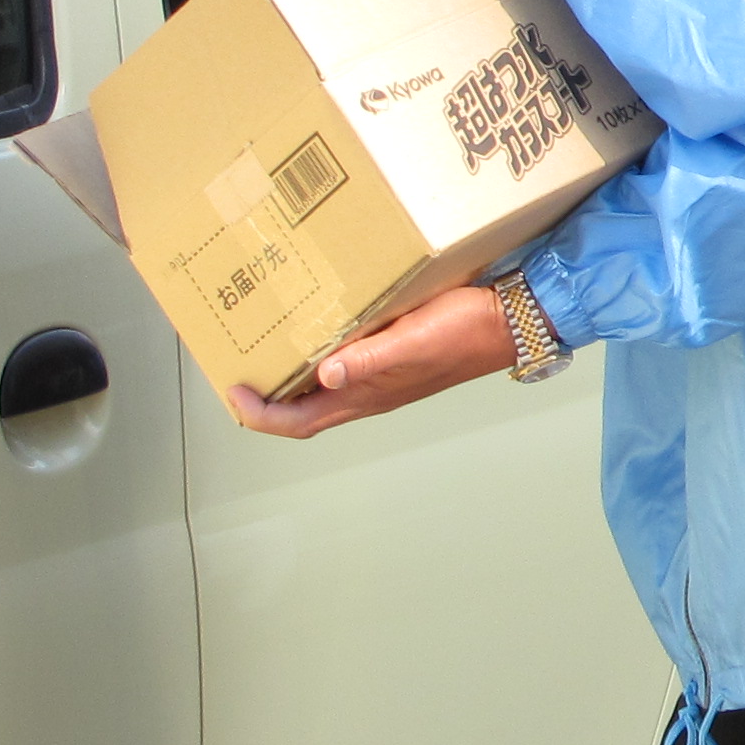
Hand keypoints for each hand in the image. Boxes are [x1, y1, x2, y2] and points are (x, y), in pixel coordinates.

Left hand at [225, 284, 515, 437]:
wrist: (510, 322)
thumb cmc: (464, 332)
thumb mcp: (412, 342)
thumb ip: (368, 360)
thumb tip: (324, 375)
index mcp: (367, 396)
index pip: (298, 422)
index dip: (259, 413)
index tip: (233, 389)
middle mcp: (369, 393)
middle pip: (303, 413)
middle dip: (266, 402)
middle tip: (239, 372)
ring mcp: (381, 379)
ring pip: (321, 393)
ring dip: (290, 381)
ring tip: (267, 352)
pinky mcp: (393, 359)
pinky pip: (343, 369)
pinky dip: (318, 359)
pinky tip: (319, 331)